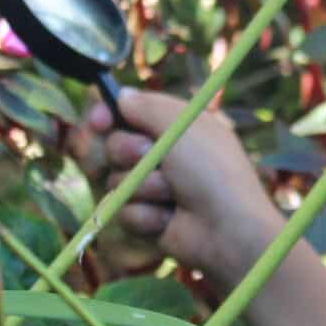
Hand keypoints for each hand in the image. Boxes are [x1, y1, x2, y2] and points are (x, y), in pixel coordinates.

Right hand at [69, 88, 282, 287]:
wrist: (227, 230)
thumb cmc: (211, 171)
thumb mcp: (182, 127)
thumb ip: (147, 106)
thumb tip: (121, 95)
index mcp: (177, 128)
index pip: (131, 113)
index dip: (109, 115)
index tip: (98, 120)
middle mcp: (165, 156)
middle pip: (115, 145)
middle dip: (126, 151)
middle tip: (147, 156)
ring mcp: (156, 189)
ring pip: (117, 181)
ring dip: (142, 187)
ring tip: (171, 195)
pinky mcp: (149, 219)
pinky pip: (124, 212)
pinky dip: (145, 215)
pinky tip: (168, 220)